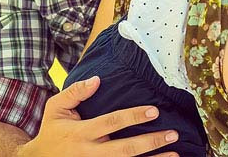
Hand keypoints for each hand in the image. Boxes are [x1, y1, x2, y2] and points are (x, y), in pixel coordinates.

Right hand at [24, 76, 179, 156]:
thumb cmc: (51, 131)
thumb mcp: (55, 108)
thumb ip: (75, 92)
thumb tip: (97, 79)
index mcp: (81, 133)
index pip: (112, 122)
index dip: (134, 116)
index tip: (155, 111)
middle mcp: (90, 153)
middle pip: (125, 150)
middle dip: (151, 142)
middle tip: (173, 134)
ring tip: (176, 156)